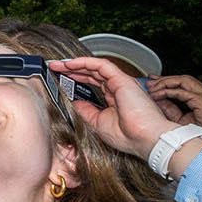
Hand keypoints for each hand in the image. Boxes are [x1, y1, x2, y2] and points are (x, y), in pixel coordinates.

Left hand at [48, 56, 176, 160]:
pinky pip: (101, 65)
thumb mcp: (99, 123)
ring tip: (58, 65)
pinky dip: (85, 62)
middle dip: (72, 70)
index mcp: (115, 99)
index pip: (93, 84)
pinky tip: (70, 64)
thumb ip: (87, 110)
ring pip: (95, 67)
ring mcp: (121, 83)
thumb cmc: (129, 136)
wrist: (146, 139)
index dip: (76, 79)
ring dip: (75, 64)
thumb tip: (75, 102)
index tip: (60, 79)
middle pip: (92, 74)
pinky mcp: (122, 80)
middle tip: (55, 68)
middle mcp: (118, 89)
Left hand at [148, 74, 201, 129]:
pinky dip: (168, 92)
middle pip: (182, 79)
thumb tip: (157, 101)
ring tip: (152, 87)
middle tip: (149, 82)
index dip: (167, 81)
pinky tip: (158, 94)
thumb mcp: (182, 119)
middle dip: (164, 79)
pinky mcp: (201, 100)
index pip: (182, 83)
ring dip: (165, 82)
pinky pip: (181, 92)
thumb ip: (170, 110)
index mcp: (200, 97)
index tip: (153, 81)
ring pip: (183, 80)